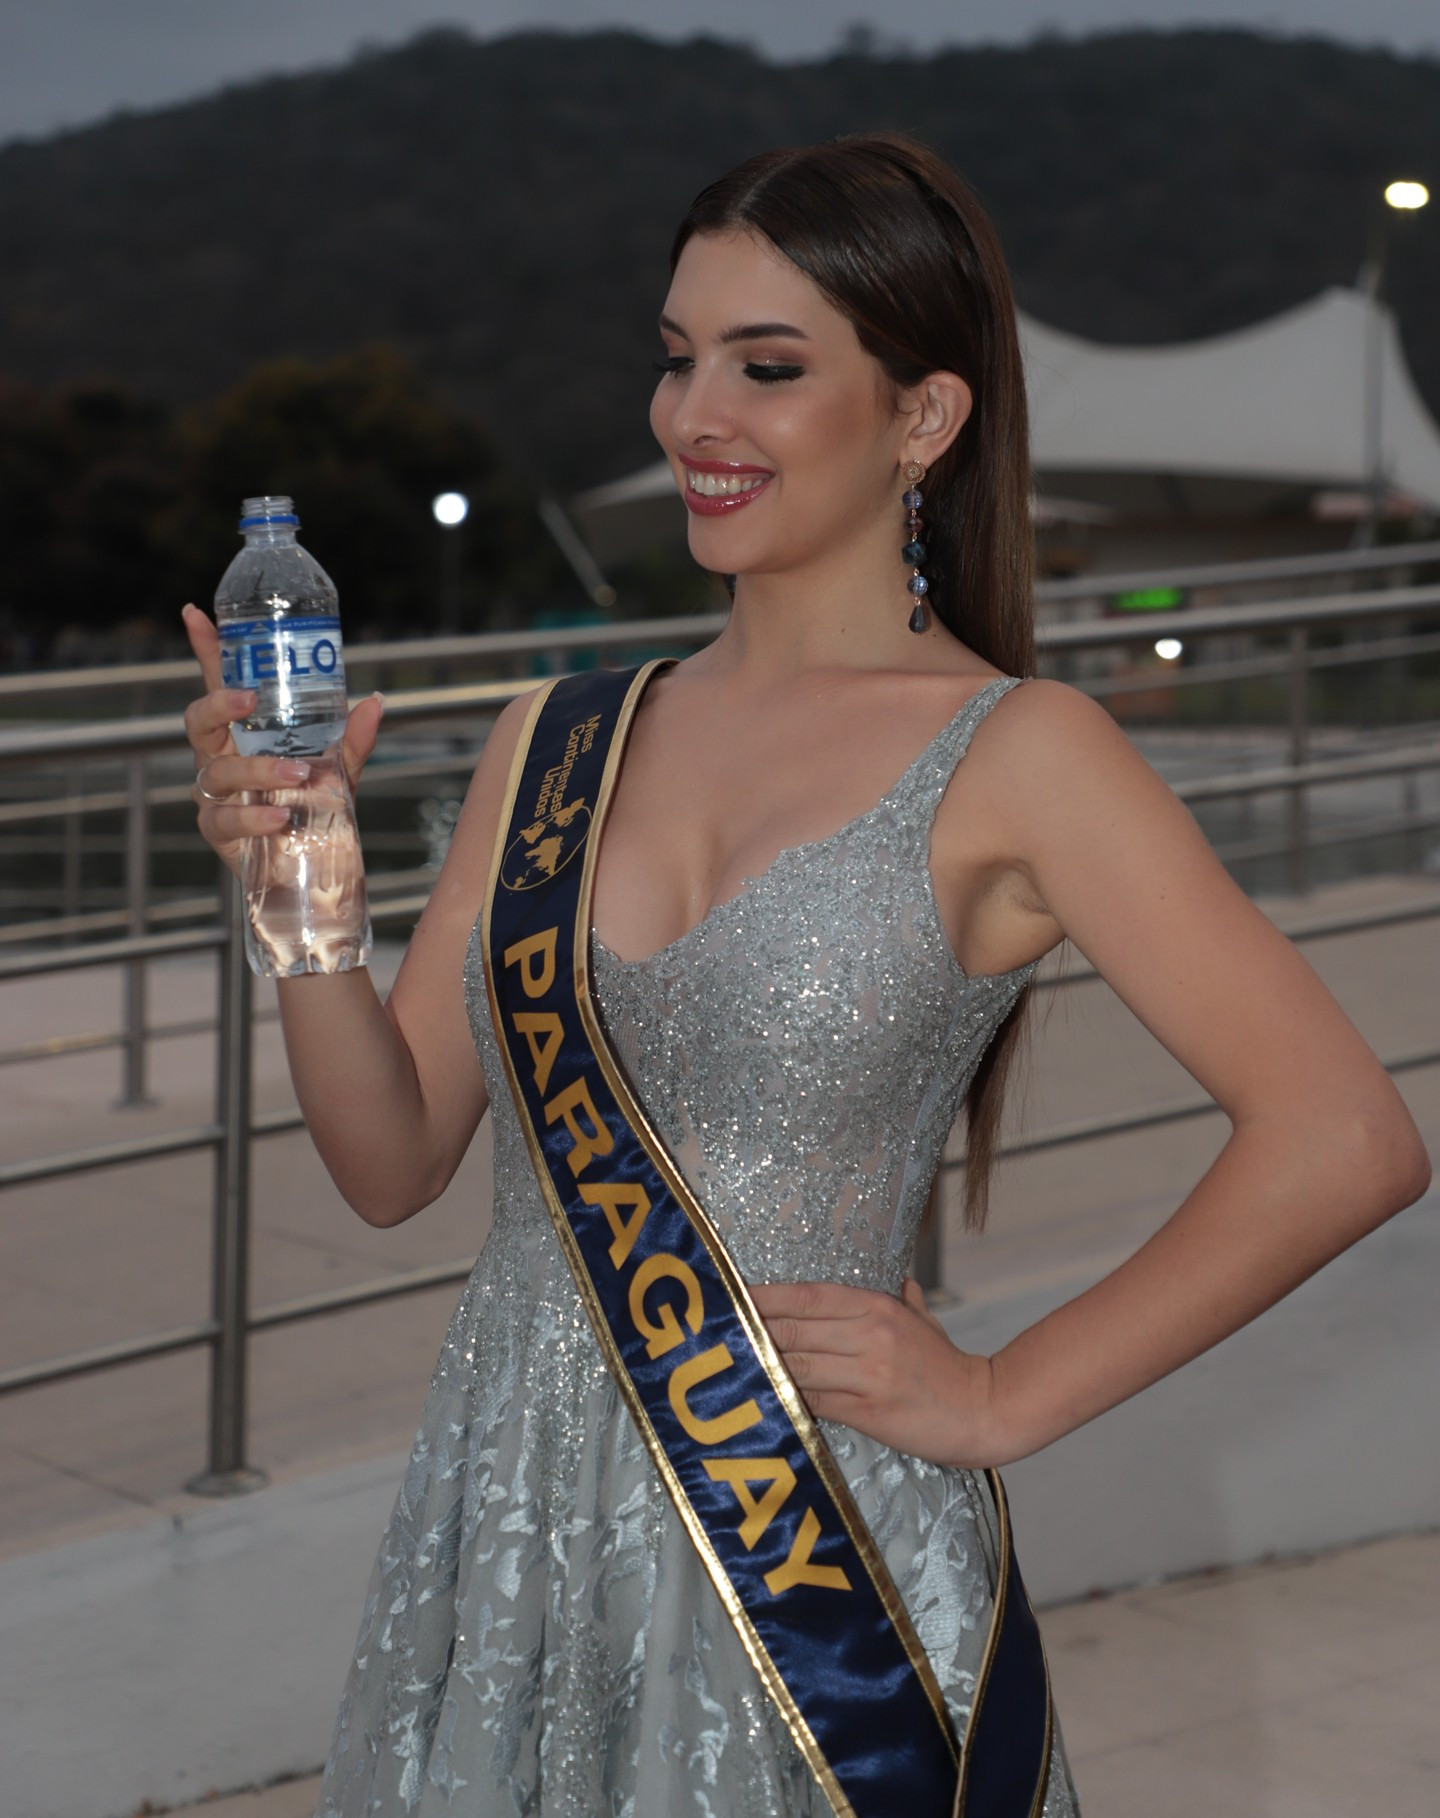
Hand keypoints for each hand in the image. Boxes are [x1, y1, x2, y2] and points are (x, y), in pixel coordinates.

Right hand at [180, 602, 383, 876]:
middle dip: (218, 703)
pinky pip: (225, 819)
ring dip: (257, 768)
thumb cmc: (316, 809)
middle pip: (197, 720)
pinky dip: (254, 816)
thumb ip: (354, 739)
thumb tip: (376, 699)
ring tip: (296, 773)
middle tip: (249, 698)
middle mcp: (221, 758)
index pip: (218, 684)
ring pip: (218, 772)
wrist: (313, 871)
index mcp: (243, 734)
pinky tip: (281, 817)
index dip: (206, 650)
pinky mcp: (218, 832)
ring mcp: (215, 795)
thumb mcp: (341, 771)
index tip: (194, 613)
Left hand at [748, 1275, 1002, 1468]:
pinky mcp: (868, 1411)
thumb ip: (907, 1300)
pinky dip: (785, 1400)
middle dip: (748, 1331)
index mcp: (877, 1306)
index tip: (727, 1295)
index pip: (806, 1296)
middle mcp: (869, 1333)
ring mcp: (868, 1373)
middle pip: (792, 1329)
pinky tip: (760, 1398)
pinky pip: (814, 1402)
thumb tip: (902, 1279)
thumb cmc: (949, 1368)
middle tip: (710, 1332)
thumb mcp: (926, 1324)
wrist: (985, 1410)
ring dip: (758, 1366)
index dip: (763, 1297)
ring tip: (723, 1365)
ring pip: (797, 1365)